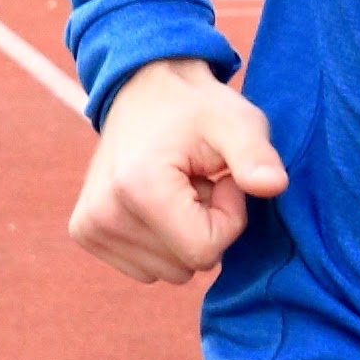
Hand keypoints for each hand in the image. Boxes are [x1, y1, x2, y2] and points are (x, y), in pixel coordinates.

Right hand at [69, 56, 287, 284]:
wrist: (143, 89)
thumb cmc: (197, 108)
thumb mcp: (237, 122)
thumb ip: (257, 155)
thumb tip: (275, 185)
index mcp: (137, 189)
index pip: (205, 251)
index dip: (227, 217)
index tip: (218, 178)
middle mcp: (103, 215)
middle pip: (187, 266)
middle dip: (205, 227)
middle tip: (196, 181)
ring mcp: (90, 228)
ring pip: (168, 271)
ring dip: (184, 235)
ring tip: (176, 188)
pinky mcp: (85, 233)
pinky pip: (145, 268)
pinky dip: (161, 241)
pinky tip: (157, 201)